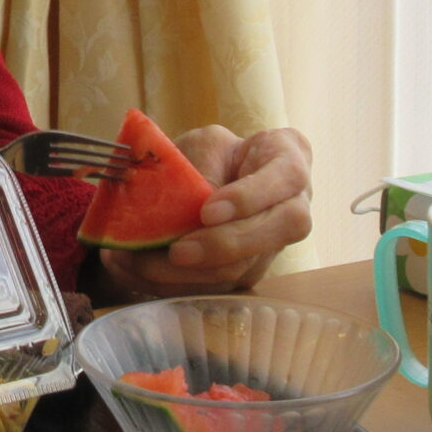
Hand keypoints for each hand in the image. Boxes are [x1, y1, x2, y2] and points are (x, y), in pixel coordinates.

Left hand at [98, 124, 313, 298]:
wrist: (207, 179)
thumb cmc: (213, 154)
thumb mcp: (203, 145)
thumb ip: (201, 169)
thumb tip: (188, 210)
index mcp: (288, 163)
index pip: (287, 176)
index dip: (250, 197)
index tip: (207, 210)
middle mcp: (292, 208)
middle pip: (277, 231)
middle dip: (222, 245)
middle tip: (176, 251)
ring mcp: (272, 246)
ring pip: (244, 267)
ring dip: (191, 273)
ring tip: (141, 263)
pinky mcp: (245, 273)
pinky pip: (217, 286)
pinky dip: (175, 283)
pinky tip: (139, 272)